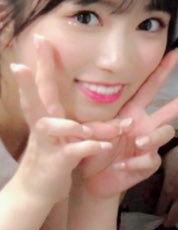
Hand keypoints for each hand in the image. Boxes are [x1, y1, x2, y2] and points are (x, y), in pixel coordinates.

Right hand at [8, 37, 121, 207]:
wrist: (39, 191)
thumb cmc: (56, 155)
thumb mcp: (66, 131)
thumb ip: (76, 113)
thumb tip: (88, 94)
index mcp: (47, 115)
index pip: (43, 85)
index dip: (42, 63)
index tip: (41, 38)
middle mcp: (44, 125)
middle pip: (36, 99)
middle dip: (32, 80)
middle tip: (23, 64)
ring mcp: (49, 144)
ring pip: (54, 128)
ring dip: (70, 125)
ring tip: (84, 127)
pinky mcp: (58, 162)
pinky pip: (74, 152)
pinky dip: (89, 147)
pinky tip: (104, 146)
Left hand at [78, 49, 177, 199]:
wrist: (90, 181)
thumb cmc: (88, 151)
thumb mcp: (89, 133)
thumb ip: (105, 126)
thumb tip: (130, 125)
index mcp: (132, 112)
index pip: (150, 87)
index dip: (163, 69)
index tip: (177, 52)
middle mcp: (146, 125)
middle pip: (177, 107)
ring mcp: (150, 144)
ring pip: (166, 132)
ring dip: (152, 137)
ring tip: (137, 143)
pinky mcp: (150, 163)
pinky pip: (151, 159)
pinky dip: (134, 164)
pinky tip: (120, 168)